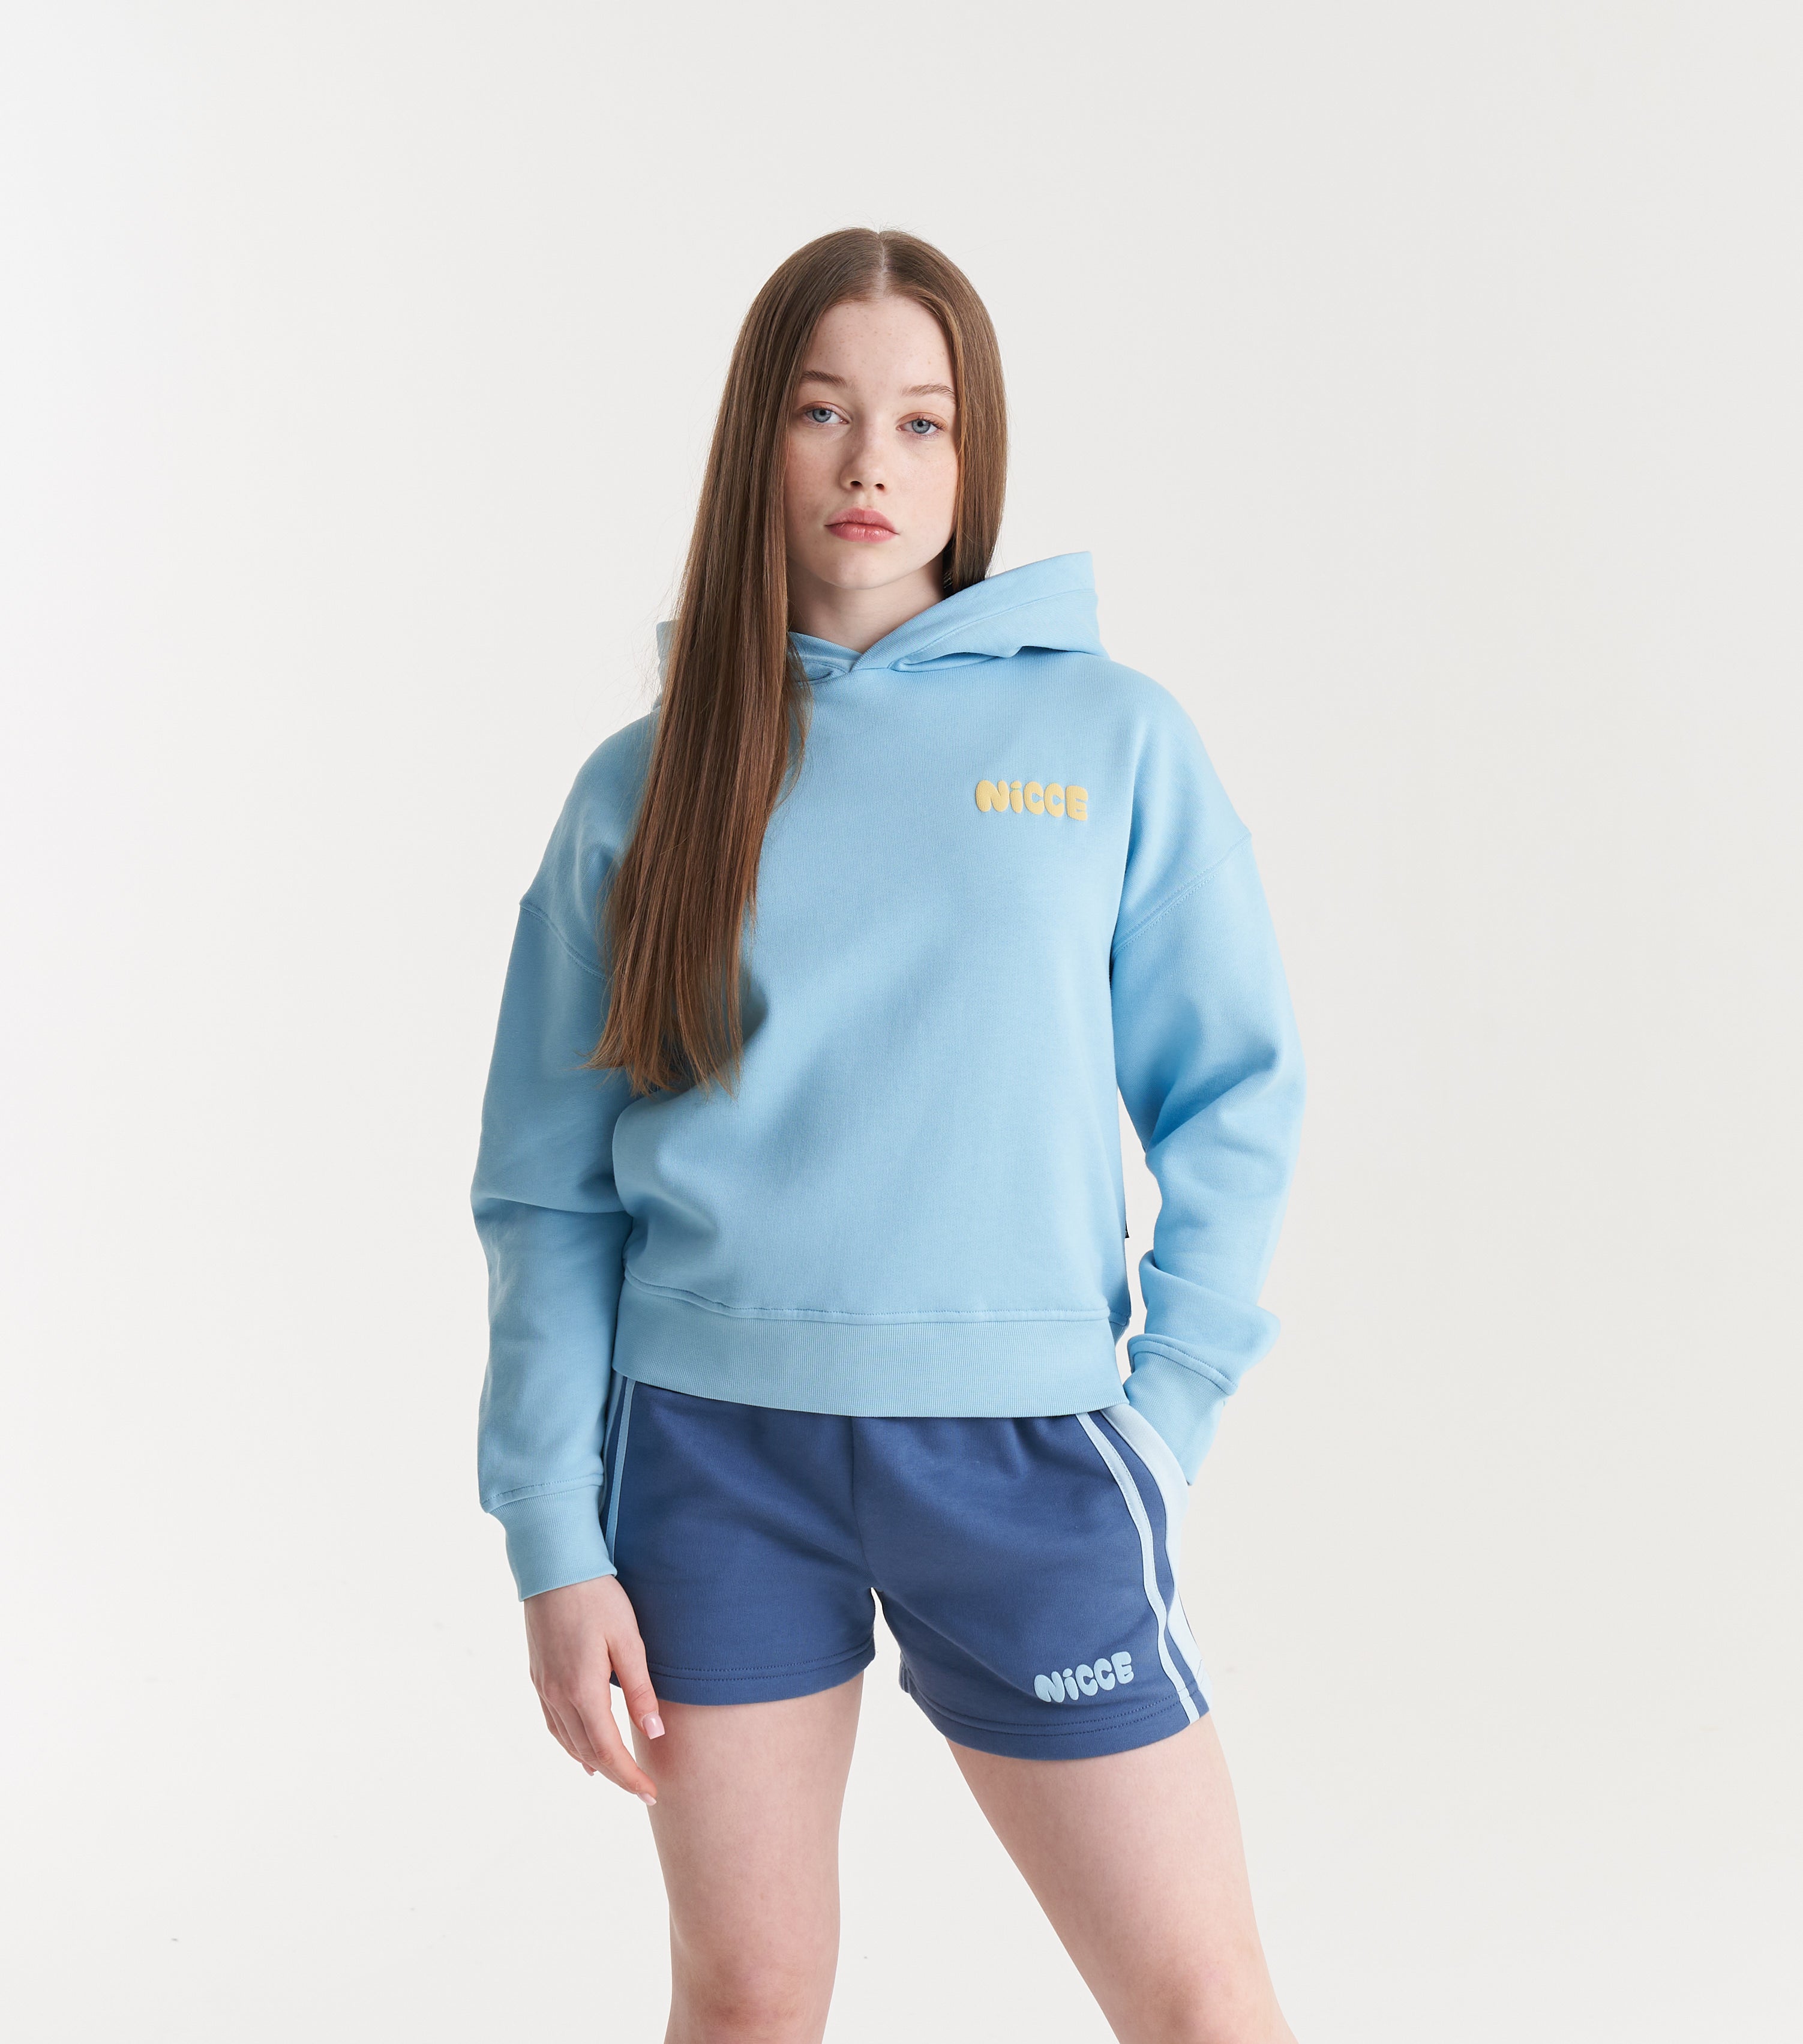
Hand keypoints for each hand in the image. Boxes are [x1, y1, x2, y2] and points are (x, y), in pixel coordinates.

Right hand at [523, 1574, 663, 1802]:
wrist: (554, 1567)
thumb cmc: (598, 1597)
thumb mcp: (628, 1639)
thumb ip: (641, 1689)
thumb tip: (655, 1733)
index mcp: (582, 1691)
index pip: (607, 1751)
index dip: (629, 1777)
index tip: (651, 1793)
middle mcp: (557, 1696)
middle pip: (586, 1752)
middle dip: (615, 1775)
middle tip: (642, 1789)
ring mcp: (543, 1688)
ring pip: (567, 1742)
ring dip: (592, 1762)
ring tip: (616, 1775)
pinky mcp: (537, 1676)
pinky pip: (553, 1724)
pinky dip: (570, 1744)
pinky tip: (581, 1749)